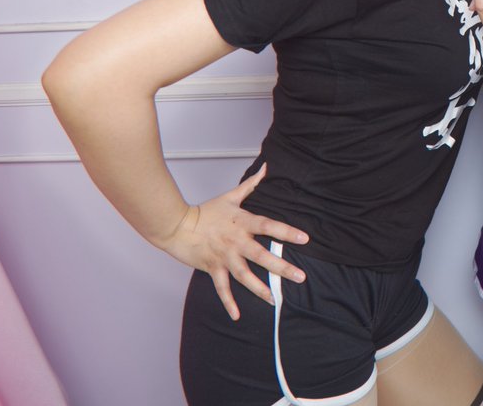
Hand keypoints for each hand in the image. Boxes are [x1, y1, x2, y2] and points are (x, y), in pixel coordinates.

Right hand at [158, 163, 309, 319]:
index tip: (305, 238)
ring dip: (259, 288)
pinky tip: (237, 315)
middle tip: (301, 277)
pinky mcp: (212, 268)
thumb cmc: (205, 211)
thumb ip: (251, 184)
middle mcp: (236, 242)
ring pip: (244, 275)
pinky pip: (222, 288)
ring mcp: (224, 257)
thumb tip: (266, 167)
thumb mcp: (230, 196)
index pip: (269, 226)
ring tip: (274, 299)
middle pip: (262, 256)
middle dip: (282, 267)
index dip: (287, 232)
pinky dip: (228, 302)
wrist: (177, 225)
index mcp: (243, 223)